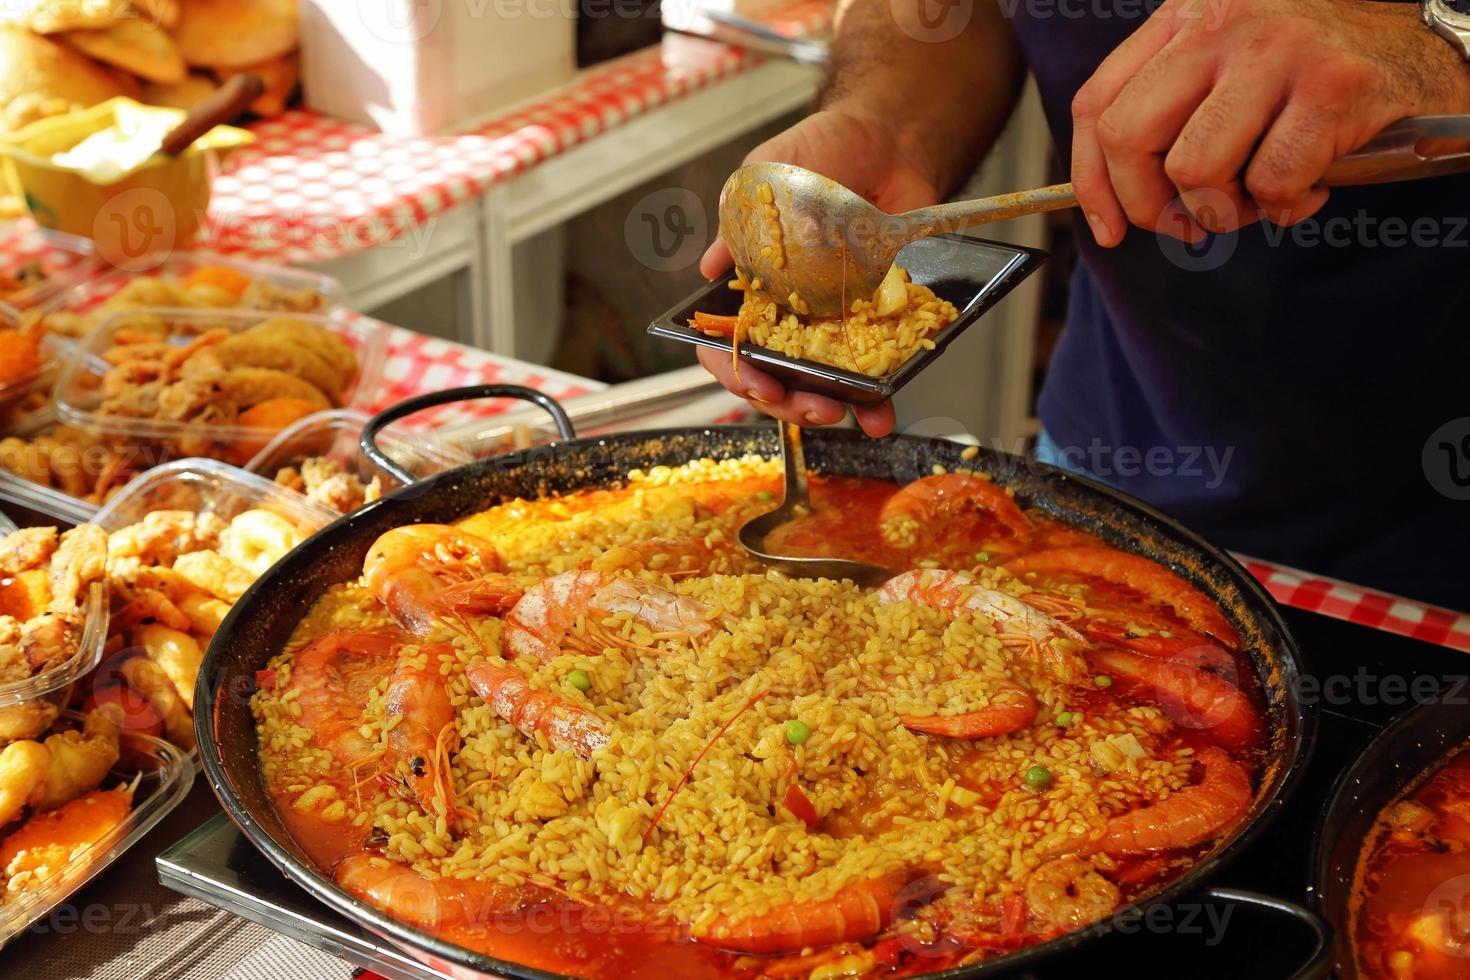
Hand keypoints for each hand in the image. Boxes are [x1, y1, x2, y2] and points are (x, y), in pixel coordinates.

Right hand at [697, 109, 942, 436]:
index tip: (756, 381)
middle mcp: (788, 314)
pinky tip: (884, 409)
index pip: (727, 345)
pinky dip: (878, 397)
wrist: (888, 139)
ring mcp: (832, 322)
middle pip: (773, 376)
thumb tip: (709, 268)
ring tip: (845, 414)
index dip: (734, 371)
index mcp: (752, 288)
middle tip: (809, 404)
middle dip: (786, 401)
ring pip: (821, 384)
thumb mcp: (764, 175)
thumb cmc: (819, 153)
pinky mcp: (877, 321)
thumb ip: (736, 222)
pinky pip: (873, 370)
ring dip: (829, 408)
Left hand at [1071, 0, 1469, 244]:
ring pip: (1193, 168)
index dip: (1092, 181)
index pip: (1097, 105)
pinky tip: (1309, 185)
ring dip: (1221, 210)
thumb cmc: (1311, 76)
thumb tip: (1113, 203)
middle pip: (1128, 138)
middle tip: (1185, 222)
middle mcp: (1223, 22)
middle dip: (1147, 204)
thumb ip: (1167, 115)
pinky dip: (1284, 206)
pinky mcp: (1332, 87)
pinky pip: (1271, 182)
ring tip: (1256, 198)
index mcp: (1185, 17)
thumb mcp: (1225, 71)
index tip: (1109, 226)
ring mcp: (1278, 50)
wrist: (1422, 49)